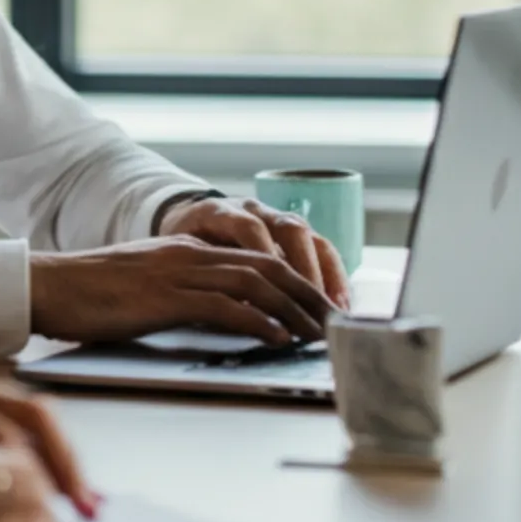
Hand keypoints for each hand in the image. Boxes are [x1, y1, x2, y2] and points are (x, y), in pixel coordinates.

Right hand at [28, 241, 336, 346]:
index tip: (322, 308)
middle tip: (338, 323)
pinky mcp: (165, 297)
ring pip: (255, 283)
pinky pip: (223, 306)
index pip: (258, 259)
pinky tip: (278, 338)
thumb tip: (222, 319)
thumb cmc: (89, 294)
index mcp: (188, 251)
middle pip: (268, 267)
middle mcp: (190, 255)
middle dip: (309, 295)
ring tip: (320, 334)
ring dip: (294, 310)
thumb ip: (183, 295)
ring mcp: (179, 273)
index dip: (297, 281)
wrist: (47, 285)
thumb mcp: (145, 288)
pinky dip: (258, 321)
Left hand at [161, 196, 351, 310]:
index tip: (268, 293)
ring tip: (331, 310)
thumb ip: (201, 276)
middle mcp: (255, 210)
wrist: (188, 220)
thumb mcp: (181, 257)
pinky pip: (321, 249)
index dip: (262, 257)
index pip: (248, 228)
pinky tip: (339, 304)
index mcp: (221, 212)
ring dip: (324, 275)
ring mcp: (278, 219)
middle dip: (303, 269)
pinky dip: (334, 276)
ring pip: (310, 238)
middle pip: (289, 230)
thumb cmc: (182, 247)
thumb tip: (231, 311)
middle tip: (308, 307)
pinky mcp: (295, 234)